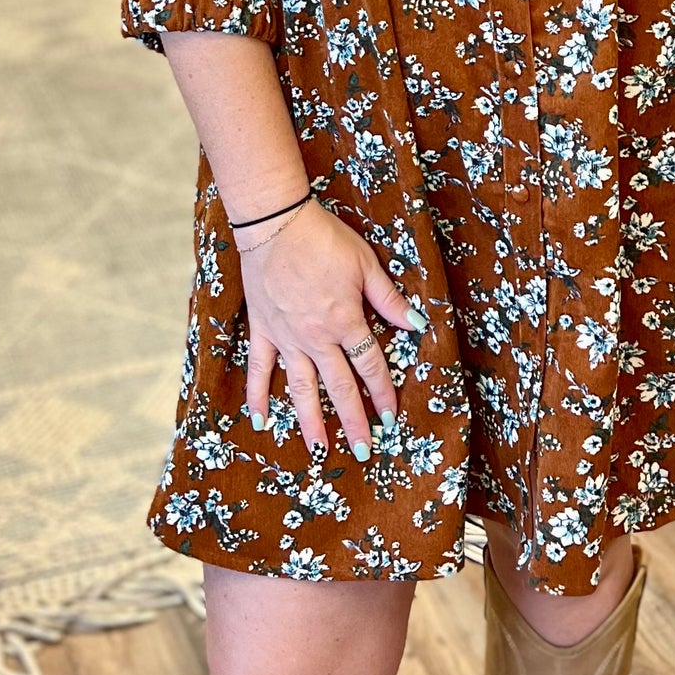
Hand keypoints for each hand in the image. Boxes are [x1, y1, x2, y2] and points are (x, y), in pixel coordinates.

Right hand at [239, 201, 418, 459]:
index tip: (391, 418)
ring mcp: (286, 338)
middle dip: (353, 421)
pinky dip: (257, 395)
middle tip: (364, 450)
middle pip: (339, 387)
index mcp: (345, 322)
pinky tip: (259, 420)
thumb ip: (389, 299)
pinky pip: (260, 368)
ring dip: (311, 421)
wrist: (276, 224)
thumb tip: (417, 324)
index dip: (383, 393)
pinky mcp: (263, 330)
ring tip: (319, 450)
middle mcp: (316, 338)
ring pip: (301, 388)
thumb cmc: (324, 239)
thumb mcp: (365, 265)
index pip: (370, 366)